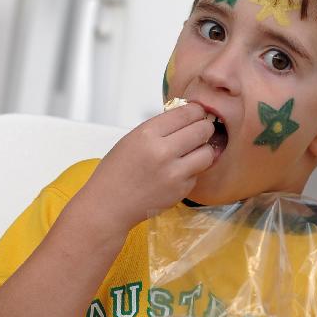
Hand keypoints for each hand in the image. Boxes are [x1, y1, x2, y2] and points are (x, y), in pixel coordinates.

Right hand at [73, 103, 214, 238]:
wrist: (109, 205)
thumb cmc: (117, 172)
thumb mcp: (132, 139)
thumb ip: (160, 127)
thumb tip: (187, 116)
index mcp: (147, 134)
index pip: (186, 113)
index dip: (196, 111)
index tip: (198, 112)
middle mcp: (162, 152)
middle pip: (202, 130)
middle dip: (205, 127)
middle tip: (202, 129)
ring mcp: (174, 173)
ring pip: (207, 153)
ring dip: (203, 149)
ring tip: (193, 150)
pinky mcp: (181, 190)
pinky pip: (198, 173)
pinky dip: (193, 169)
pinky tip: (179, 170)